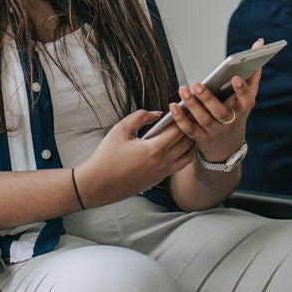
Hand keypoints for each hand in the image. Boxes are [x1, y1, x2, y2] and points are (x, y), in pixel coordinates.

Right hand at [78, 111, 197, 207]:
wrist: (98, 184)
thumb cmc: (107, 156)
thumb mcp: (121, 130)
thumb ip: (140, 117)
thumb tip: (157, 113)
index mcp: (155, 149)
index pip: (180, 130)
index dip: (185, 116)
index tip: (188, 106)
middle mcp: (163, 163)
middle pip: (188, 142)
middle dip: (191, 126)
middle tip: (192, 114)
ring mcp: (163, 173)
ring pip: (188, 156)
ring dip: (190, 142)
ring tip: (187, 129)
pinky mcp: (159, 179)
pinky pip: (180, 164)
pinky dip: (184, 153)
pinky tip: (178, 144)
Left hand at [167, 40, 260, 163]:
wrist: (227, 145)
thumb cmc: (236, 110)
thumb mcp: (246, 95)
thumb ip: (252, 69)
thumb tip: (259, 42)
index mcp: (243, 109)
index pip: (247, 101)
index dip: (242, 90)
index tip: (235, 76)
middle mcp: (230, 121)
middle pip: (220, 112)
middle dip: (208, 98)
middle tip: (196, 83)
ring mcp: (215, 131)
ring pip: (204, 119)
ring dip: (192, 105)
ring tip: (183, 89)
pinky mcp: (200, 137)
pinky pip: (189, 130)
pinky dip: (180, 119)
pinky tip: (173, 105)